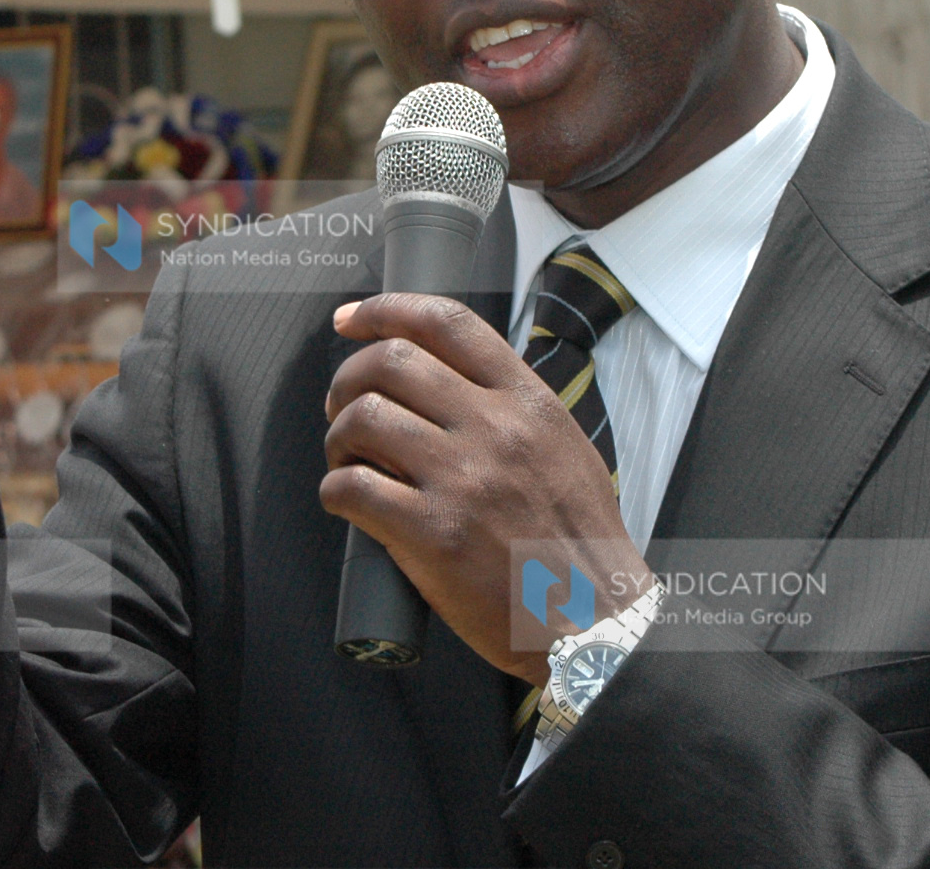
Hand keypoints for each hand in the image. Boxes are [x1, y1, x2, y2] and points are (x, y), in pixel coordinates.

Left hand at [322, 294, 654, 682]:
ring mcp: (463, 479)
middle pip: (391, 362)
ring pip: (363, 418)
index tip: (350, 319)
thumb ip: (514, 409)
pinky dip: (335, 490)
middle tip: (342, 406)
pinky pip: (352, 489)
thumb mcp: (565, 448)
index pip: (446, 322)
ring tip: (348, 458)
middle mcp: (495, 429)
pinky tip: (347, 501)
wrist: (594, 620)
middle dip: (347, 378)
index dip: (385, 309)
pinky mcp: (433, 534)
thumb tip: (451, 383)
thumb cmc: (579, 542)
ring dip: (338, 436)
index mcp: (528, 401)